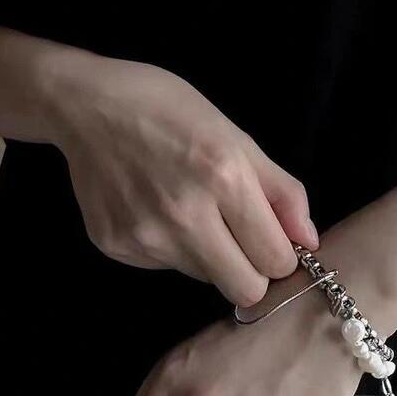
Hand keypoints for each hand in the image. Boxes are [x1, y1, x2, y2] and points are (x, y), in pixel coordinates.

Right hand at [40, 50, 317, 306]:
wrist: (87, 105)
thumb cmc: (169, 108)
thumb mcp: (236, 136)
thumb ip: (280, 190)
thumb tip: (309, 241)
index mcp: (223, 179)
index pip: (275, 261)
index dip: (281, 254)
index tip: (271, 238)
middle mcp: (185, 216)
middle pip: (244, 290)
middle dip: (252, 270)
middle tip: (240, 240)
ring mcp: (146, 237)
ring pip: (204, 279)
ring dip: (209, 255)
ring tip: (189, 210)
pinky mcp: (116, 247)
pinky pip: (164, 266)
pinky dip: (170, 246)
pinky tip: (154, 208)